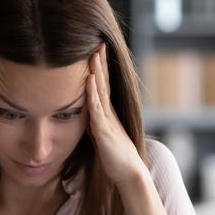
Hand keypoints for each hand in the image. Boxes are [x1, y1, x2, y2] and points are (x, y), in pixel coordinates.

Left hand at [85, 43, 145, 187]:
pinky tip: (89, 81)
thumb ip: (94, 123)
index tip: (96, 50)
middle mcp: (108, 113)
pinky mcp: (104, 130)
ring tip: (94, 54)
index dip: (99, 69)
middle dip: (100, 63)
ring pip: (101, 92)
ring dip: (97, 72)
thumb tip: (85, 115)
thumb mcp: (101, 135)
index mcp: (107, 113)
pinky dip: (92, 93)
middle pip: (103, 83)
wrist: (128, 172)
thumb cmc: (115, 156)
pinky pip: (97, 109)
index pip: (102, 86)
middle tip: (98, 42)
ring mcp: (107, 120)